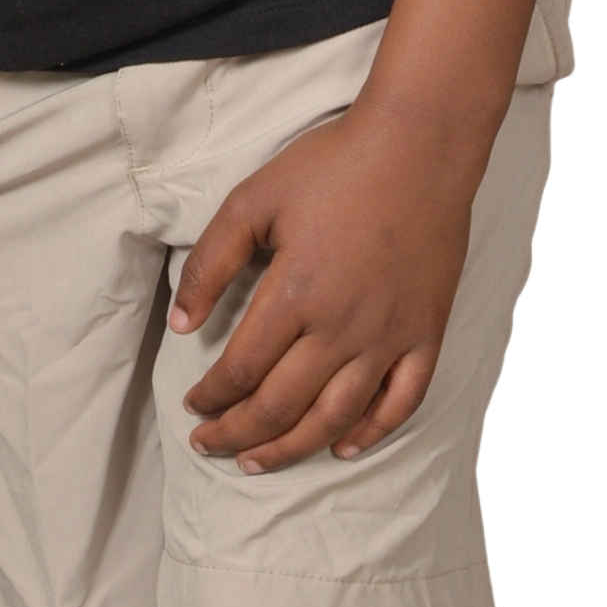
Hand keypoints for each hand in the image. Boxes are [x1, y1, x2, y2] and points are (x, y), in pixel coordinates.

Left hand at [167, 113, 472, 471]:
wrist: (418, 144)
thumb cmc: (333, 164)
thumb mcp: (253, 198)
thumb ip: (211, 263)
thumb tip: (180, 324)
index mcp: (294, 293)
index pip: (241, 369)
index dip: (211, 397)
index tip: (192, 407)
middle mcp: (341, 327)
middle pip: (281, 406)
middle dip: (238, 434)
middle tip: (211, 446)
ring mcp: (389, 335)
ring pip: (334, 418)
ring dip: (292, 448)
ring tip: (259, 462)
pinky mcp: (426, 332)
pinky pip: (400, 401)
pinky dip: (370, 433)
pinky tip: (342, 447)